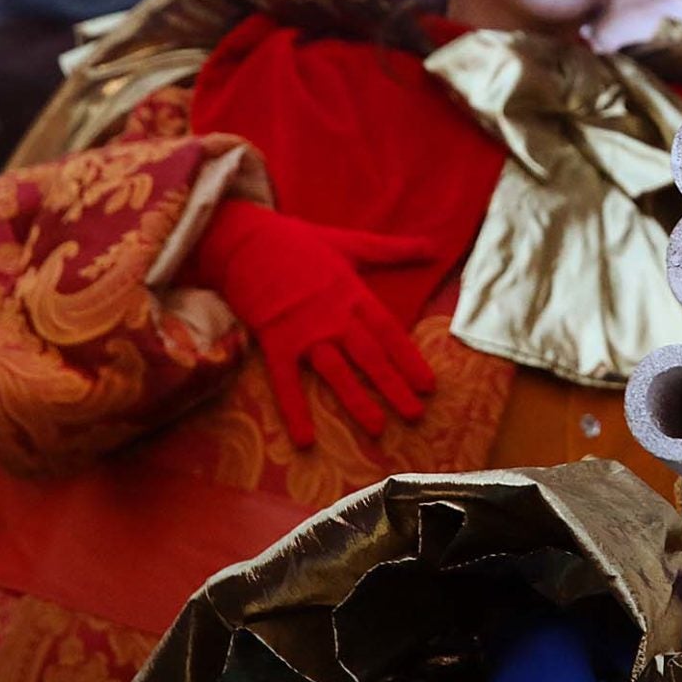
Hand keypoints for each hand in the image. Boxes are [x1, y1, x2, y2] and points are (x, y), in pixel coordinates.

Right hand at [190, 199, 439, 447]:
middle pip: (370, 356)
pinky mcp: (275, 342)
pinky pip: (286, 382)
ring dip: (357, 401)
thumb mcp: (351, 243)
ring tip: (377, 428)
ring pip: (336, 371)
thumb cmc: (300, 242)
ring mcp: (304, 332)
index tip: (428, 385)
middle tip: (415, 414)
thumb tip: (434, 245)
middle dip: (394, 387)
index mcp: (353, 293)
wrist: (247, 241)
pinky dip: (295, 411)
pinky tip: (306, 440)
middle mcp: (334, 316)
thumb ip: (393, 250)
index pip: (388, 331)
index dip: (410, 359)